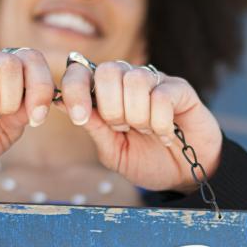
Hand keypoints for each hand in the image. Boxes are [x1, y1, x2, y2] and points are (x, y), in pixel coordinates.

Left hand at [53, 59, 221, 192]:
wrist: (186, 176)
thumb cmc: (149, 161)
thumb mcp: (114, 152)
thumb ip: (93, 128)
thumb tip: (60, 103)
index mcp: (107, 94)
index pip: (81, 72)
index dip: (75, 89)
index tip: (78, 117)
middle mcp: (129, 82)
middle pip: (108, 70)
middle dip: (111, 107)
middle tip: (123, 128)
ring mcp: (156, 82)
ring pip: (135, 80)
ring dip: (137, 115)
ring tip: (147, 131)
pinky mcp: (180, 89)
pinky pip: (161, 95)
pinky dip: (160, 121)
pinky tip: (166, 134)